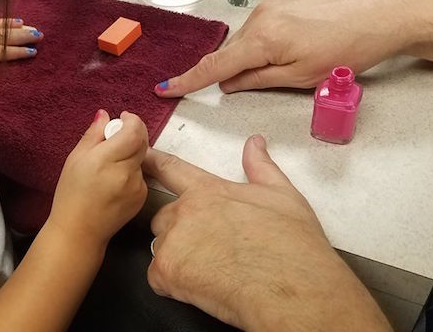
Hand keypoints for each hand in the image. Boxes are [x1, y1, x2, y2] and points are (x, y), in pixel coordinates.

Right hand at [49, 110, 148, 245]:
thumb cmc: (71, 194)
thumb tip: (104, 114)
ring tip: (110, 165)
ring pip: (141, 157)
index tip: (122, 118)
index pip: (134, 131)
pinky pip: (141, 174)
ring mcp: (136, 186)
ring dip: (130, 153)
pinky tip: (114, 182)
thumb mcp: (75, 159)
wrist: (79, 231)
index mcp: (105, 160)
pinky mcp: (142, 196)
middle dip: (132, 133)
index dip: (132, 120)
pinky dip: (131, 170)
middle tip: (115, 137)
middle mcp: (125, 172)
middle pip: (142, 141)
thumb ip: (93, 134)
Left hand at [143, 136, 389, 330]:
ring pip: (162, 247)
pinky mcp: (166, 271)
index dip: (153, 162)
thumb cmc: (293, 245)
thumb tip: (255, 143)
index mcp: (209, 191)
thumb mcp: (283, 196)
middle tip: (210, 248)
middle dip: (179, 230)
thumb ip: (261, 167)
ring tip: (211, 269)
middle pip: (164, 216)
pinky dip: (174, 283)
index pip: (171, 169)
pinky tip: (202, 286)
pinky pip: (158, 276)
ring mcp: (173, 241)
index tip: (139, 157)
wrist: (292, 289)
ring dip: (177, 257)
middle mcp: (185, 211)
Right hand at [155, 0, 432, 96]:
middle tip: (253, 83)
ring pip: (250, 33)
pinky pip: (266, 18)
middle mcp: (261, 15)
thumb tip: (228, 84)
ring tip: (291, 58)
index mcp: (262, 39)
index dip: (188, 80)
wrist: (386, 12)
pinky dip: (270, 34)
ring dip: (257, 50)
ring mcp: (275, 0)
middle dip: (235, 68)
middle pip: (232, 48)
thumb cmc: (349, 49)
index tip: (165, 88)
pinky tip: (297, 39)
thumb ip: (258, 80)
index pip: (215, 65)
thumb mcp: (301, 77)